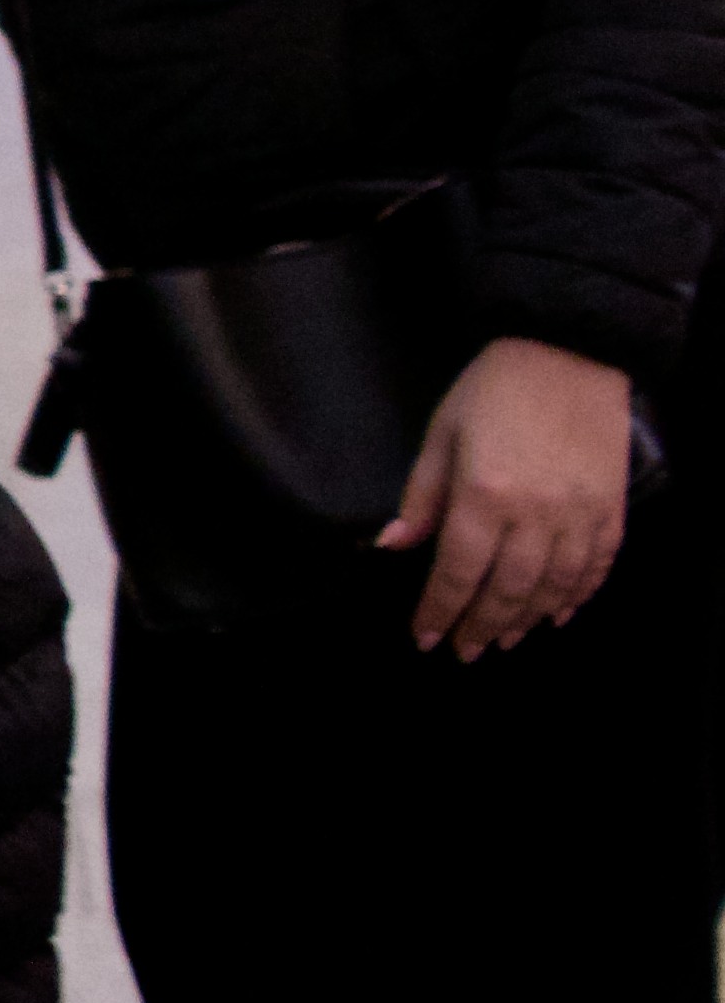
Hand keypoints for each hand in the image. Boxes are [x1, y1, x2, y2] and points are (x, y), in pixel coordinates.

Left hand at [386, 335, 631, 655]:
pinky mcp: (610, 509)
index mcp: (483, 496)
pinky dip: (579, 595)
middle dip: (482, 625)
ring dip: (528, 618)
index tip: (426, 637)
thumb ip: (421, 496)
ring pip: (553, 587)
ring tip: (507, 637)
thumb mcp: (441, 432)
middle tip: (467, 651)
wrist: (567, 351)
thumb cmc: (493, 388)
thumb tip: (392, 545)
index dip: (439, 610)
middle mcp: (534, 515)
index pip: (456, 572)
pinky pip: (596, 566)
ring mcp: (578, 515)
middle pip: (506, 589)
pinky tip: (561, 612)